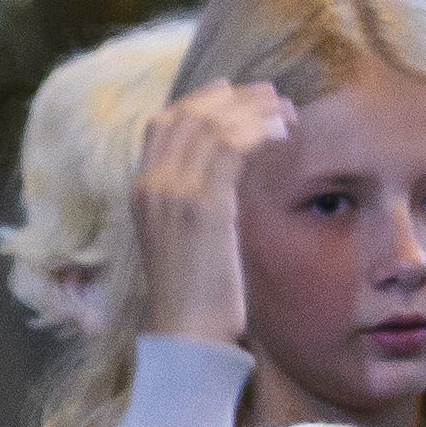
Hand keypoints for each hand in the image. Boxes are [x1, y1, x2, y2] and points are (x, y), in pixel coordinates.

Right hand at [131, 82, 295, 346]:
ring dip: (254, 110)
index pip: (163, 123)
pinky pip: (232, 148)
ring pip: (213, 126)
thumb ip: (193, 200)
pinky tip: (283, 131)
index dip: (200, 100)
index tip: (235, 94)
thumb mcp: (184, 236)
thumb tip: (223, 174)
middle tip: (272, 96)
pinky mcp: (204, 206)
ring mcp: (173, 194)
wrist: (186, 332)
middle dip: (234, 98)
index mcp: (140, 190)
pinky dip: (259, 130)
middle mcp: (151, 185)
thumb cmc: (193, 292)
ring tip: (286, 111)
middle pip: (188, 115)